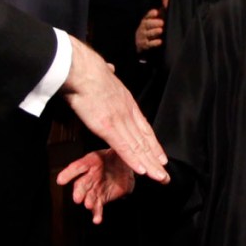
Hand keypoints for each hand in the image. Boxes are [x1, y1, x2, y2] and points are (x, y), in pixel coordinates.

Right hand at [56, 148, 137, 223]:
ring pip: (89, 196)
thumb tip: (129, 155)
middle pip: (81, 184)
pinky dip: (97, 214)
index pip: (78, 167)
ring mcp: (95, 188)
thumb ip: (120, 153)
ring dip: (88, 202)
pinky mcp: (102, 198)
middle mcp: (90, 176)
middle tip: (77, 198)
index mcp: (91, 161)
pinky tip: (97, 219)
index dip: (68, 173)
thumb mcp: (120, 151)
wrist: (125, 167)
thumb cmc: (118, 156)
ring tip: (89, 206)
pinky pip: (98, 207)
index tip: (60, 180)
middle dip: (79, 192)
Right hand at [60, 38, 170, 182]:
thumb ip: (109, 74)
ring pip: (138, 147)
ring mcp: (119, 121)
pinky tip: (142, 171)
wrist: (81, 68)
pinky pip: (123, 148)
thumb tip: (110, 67)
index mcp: (126, 101)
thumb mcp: (104, 71)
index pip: (144, 127)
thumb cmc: (87, 69)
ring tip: (160, 178)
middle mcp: (127, 113)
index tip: (161, 155)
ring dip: (149, 165)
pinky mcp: (108, 127)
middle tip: (164, 173)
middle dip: (155, 158)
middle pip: (145, 140)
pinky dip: (133, 160)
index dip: (153, 144)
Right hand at [134, 8, 164, 52]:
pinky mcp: (144, 45)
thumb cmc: (150, 29)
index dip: (151, 14)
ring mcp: (143, 36)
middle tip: (162, 22)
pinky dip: (154, 43)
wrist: (139, 43)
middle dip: (154, 23)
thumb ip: (160, 15)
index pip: (147, 16)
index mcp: (145, 21)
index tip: (156, 12)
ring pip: (148, 34)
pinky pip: (149, 44)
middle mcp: (143, 28)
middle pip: (147, 24)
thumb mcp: (153, 21)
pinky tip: (160, 41)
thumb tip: (165, 7)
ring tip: (160, 30)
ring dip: (154, 32)